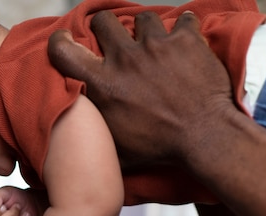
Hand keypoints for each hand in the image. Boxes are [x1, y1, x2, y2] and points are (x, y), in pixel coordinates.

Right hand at [48, 11, 234, 168]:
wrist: (204, 138)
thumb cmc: (160, 147)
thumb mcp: (113, 146)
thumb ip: (93, 129)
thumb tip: (79, 131)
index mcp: (102, 84)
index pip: (64, 50)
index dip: (61, 41)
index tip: (67, 39)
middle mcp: (125, 59)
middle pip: (103, 21)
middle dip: (107, 28)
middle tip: (117, 42)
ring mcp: (156, 46)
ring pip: (143, 19)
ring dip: (147, 31)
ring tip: (155, 46)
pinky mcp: (186, 40)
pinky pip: (183, 19)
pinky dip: (184, 29)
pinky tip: (184, 43)